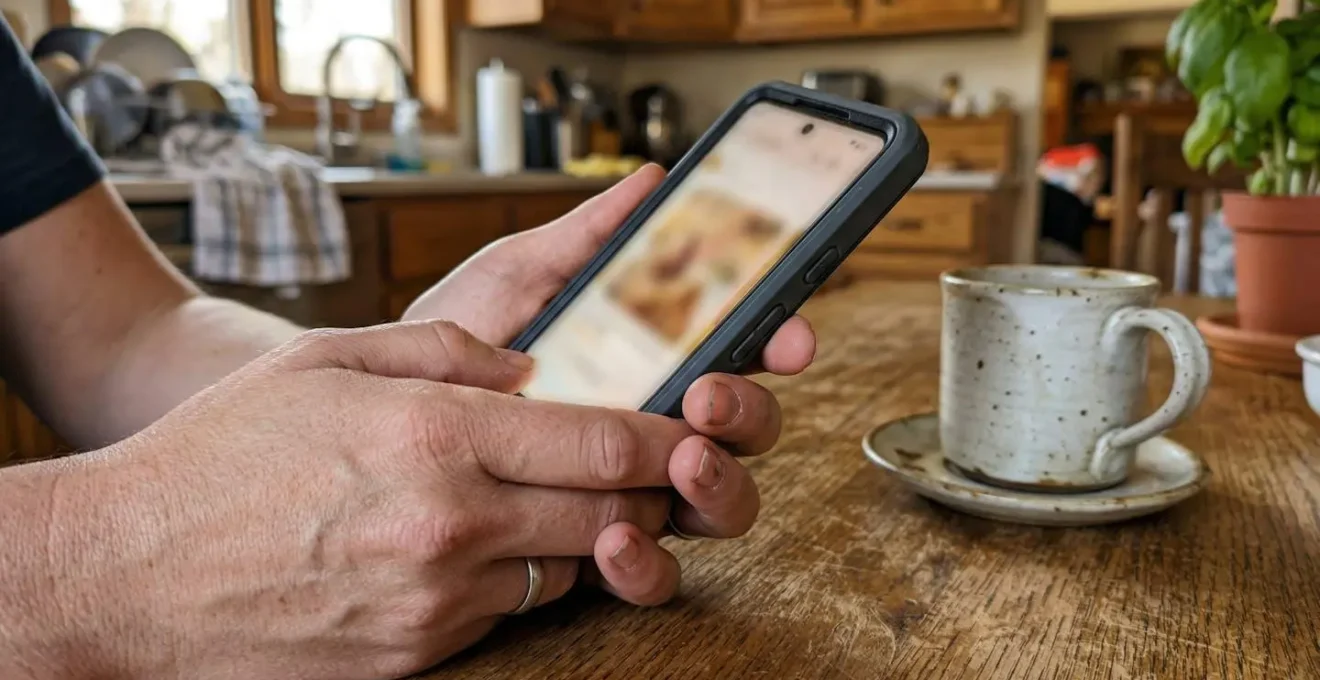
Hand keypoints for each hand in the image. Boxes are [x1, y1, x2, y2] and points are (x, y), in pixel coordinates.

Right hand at [50, 322, 723, 677]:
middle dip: (650, 490)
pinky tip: (485, 544)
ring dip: (587, 534)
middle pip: (611, 514)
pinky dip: (520, 576)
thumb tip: (530, 368)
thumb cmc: (224, 451)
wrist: (134, 570)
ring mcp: (437, 599)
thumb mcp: (328, 358)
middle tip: (655, 465)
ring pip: (570, 566)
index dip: (669, 437)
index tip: (697, 426)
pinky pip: (509, 610)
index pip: (605, 442)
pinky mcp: (419, 652)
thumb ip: (446, 350)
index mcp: (437, 434)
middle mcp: (451, 523)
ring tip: (559, 499)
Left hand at [400, 166, 816, 593]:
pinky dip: (647, 560)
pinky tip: (616, 538)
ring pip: (722, 504)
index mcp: (661, 357)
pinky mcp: (599, 550)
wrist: (388, 421)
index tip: (788, 335)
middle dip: (748, 413)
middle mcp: (663, 426)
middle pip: (750, 430)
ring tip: (683, 463)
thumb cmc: (462, 339)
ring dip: (718, 486)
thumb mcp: (519, 277)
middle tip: (709, 396)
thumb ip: (585, 238)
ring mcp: (638, 490)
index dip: (779, 340)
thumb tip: (653, 182)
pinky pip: (653, 572)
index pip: (745, 348)